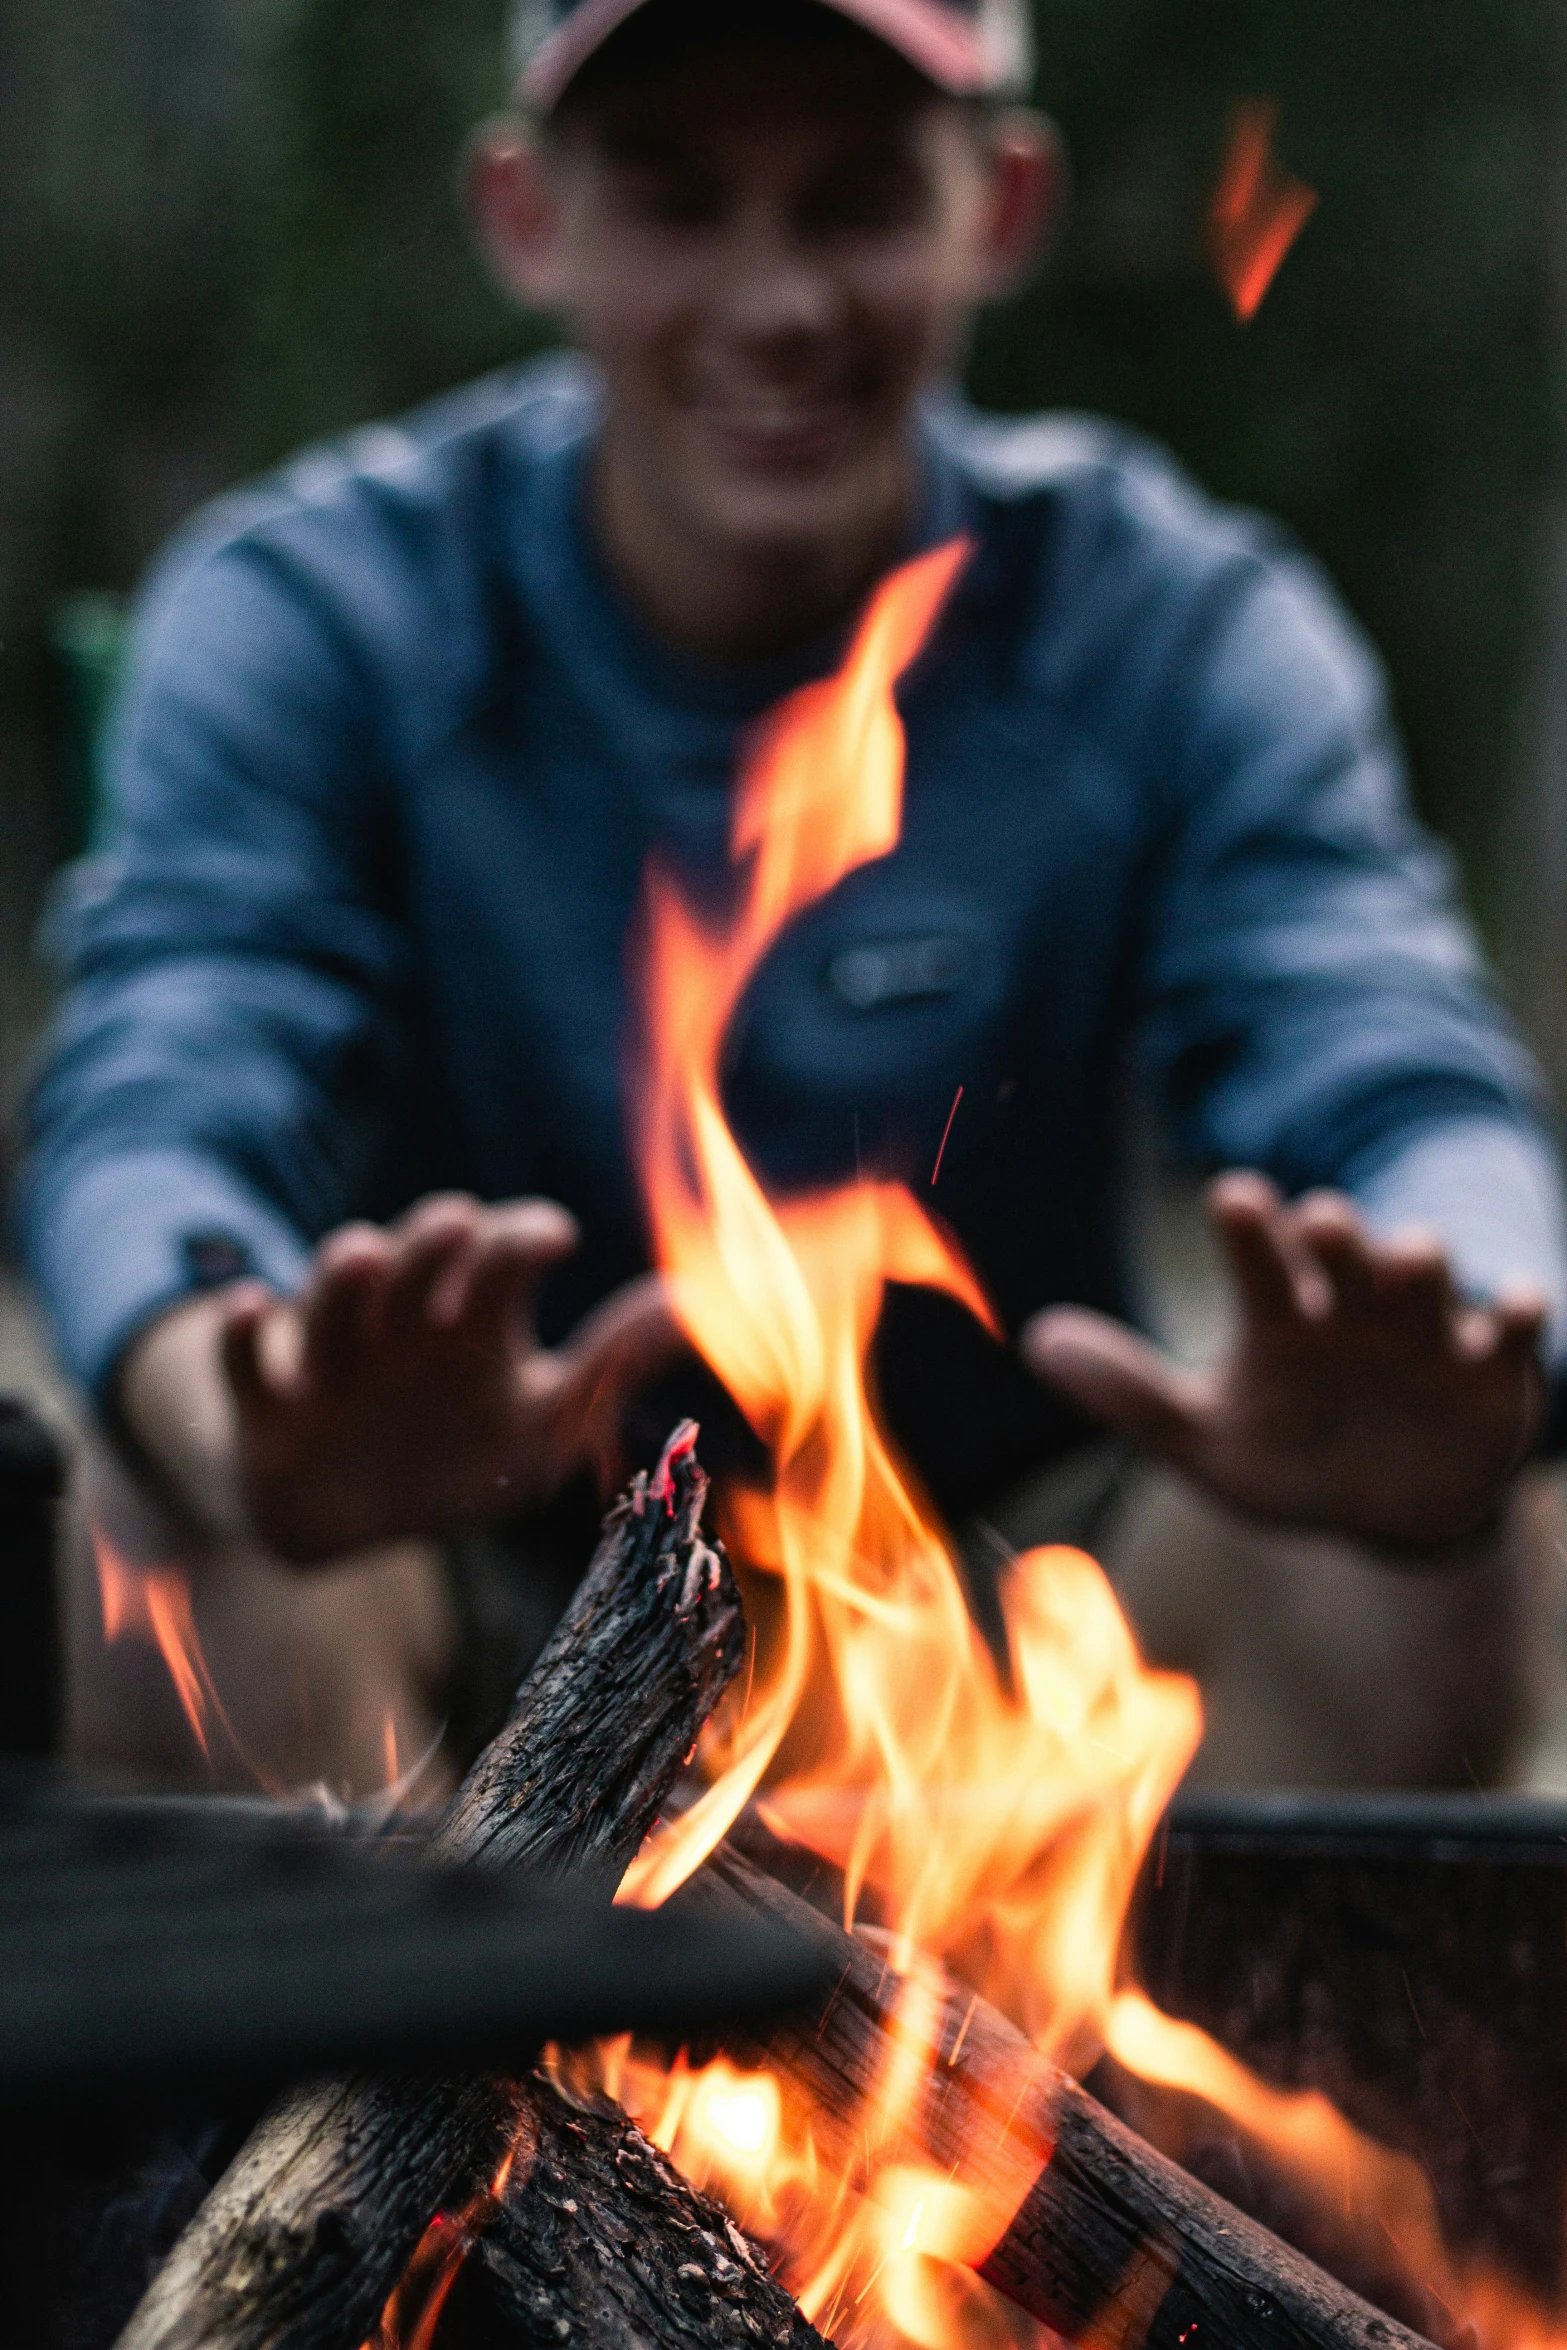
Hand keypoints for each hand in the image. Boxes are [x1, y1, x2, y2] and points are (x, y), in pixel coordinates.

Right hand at [198, 1196, 675, 1563]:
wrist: (355, 1521)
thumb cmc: (462, 1449)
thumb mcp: (544, 1416)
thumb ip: (614, 1362)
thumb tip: (703, 1305)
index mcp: (474, 1322)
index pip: (500, 1255)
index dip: (522, 1237)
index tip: (555, 1238)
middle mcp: (404, 1324)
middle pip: (416, 1255)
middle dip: (434, 1240)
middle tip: (458, 1229)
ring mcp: (332, 1361)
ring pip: (331, 1294)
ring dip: (344, 1273)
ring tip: (362, 1258)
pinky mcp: (269, 1408)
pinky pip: (243, 1361)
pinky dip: (243, 1335)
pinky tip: (251, 1312)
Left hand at [1022, 1173, 1546, 1549]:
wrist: (1389, 1514)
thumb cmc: (1289, 1458)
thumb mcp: (1205, 1441)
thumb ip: (1130, 1394)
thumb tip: (1034, 1341)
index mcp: (1282, 1315)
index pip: (1262, 1256)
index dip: (1253, 1229)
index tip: (1237, 1199)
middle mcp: (1352, 1308)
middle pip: (1346, 1246)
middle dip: (1338, 1231)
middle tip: (1323, 1222)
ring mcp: (1426, 1335)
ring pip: (1429, 1270)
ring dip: (1419, 1259)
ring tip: (1406, 1260)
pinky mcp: (1494, 1372)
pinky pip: (1515, 1329)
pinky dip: (1516, 1312)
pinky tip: (1513, 1304)